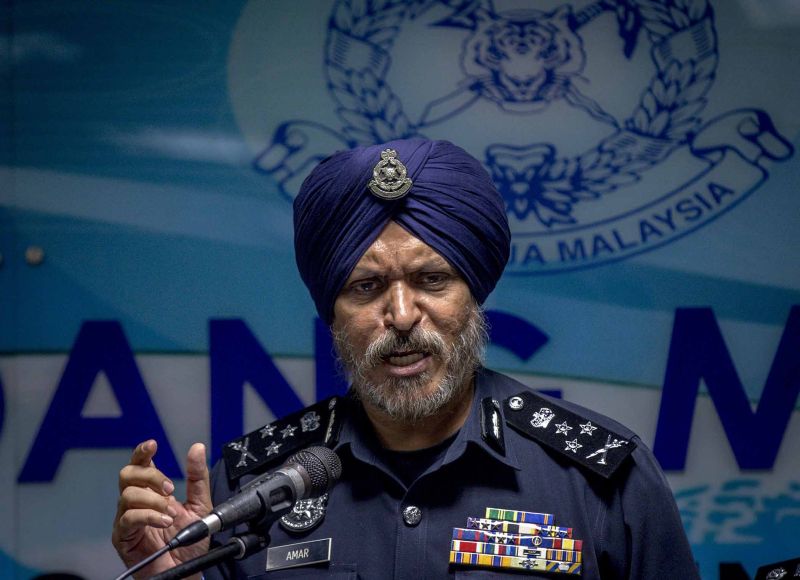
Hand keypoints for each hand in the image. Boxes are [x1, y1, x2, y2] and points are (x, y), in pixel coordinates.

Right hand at [112, 440, 212, 577]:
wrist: (187, 570)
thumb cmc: (188, 541)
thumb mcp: (200, 504)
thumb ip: (198, 477)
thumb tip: (197, 448)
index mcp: (152, 491)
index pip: (140, 464)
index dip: (142, 452)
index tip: (152, 445)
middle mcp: (137, 502)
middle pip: (128, 474)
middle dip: (150, 476)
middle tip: (170, 488)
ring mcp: (127, 519)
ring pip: (127, 495)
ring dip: (153, 500)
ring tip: (171, 513)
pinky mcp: (123, 537)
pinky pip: (128, 518)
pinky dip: (148, 516)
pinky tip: (163, 521)